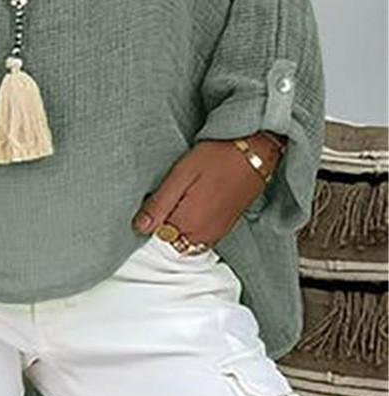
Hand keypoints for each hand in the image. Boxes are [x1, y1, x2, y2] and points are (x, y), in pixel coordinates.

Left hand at [131, 133, 282, 246]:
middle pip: (170, 241)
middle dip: (162, 226)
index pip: (156, 239)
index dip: (149, 223)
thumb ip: (160, 204)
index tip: (150, 206)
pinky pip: (199, 237)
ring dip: (177, 226)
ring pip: (185, 241)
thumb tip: (139, 227)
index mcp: (188, 223)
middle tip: (166, 197)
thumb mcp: (181, 174)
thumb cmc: (218, 158)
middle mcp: (202, 236)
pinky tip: (192, 205)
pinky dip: (191, 227)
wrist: (255, 154)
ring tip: (179, 198)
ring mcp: (215, 234)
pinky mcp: (223, 229)